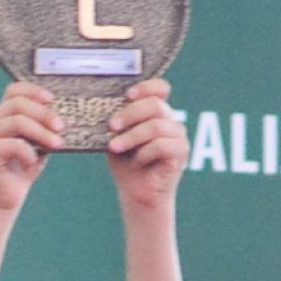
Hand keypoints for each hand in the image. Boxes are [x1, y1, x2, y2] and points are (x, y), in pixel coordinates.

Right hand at [0, 82, 61, 213]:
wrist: (6, 197)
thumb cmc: (23, 167)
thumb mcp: (38, 140)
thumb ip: (43, 125)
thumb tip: (62, 113)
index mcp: (1, 114)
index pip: (15, 90)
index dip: (34, 91)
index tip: (53, 100)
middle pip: (19, 103)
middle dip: (44, 114)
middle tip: (61, 128)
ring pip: (18, 121)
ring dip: (41, 132)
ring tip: (56, 144)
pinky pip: (14, 144)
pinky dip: (29, 153)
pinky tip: (32, 163)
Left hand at [107, 76, 185, 213]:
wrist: (136, 193)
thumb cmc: (126, 164)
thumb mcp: (115, 139)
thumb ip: (115, 125)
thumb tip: (100, 109)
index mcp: (155, 113)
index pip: (160, 89)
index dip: (147, 87)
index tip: (127, 95)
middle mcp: (169, 120)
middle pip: (155, 105)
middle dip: (130, 114)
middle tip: (112, 126)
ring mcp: (178, 136)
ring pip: (157, 126)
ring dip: (132, 136)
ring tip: (114, 147)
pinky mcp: (181, 153)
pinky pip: (163, 146)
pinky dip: (145, 153)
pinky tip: (136, 161)